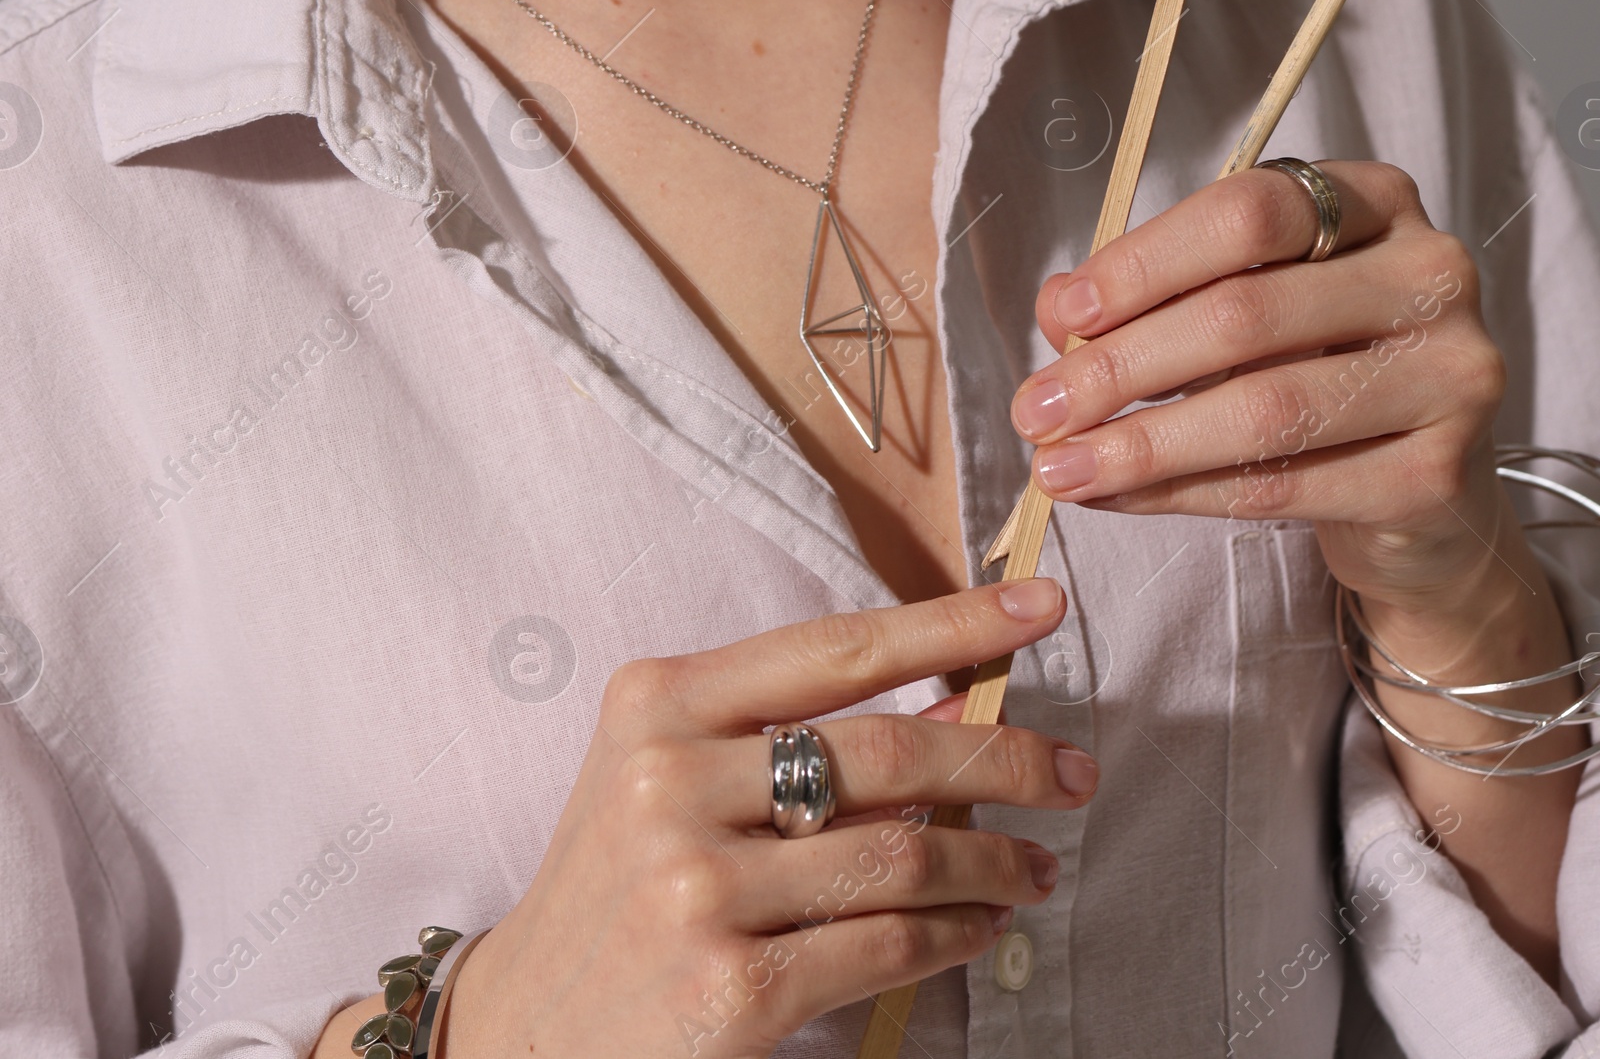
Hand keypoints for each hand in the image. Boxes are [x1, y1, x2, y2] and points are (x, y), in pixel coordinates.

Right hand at [432, 580, 1094, 1057]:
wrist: (524, 1027)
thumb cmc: (620, 884)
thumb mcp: (668, 773)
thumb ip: (786, 731)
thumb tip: (954, 702)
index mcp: (658, 703)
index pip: (835, 648)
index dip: (950, 623)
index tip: (1037, 607)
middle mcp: (670, 782)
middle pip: (886, 750)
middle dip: (1005, 757)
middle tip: (1073, 771)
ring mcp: (697, 889)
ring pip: (899, 855)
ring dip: (993, 861)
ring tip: (1035, 866)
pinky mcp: (729, 990)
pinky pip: (883, 947)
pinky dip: (953, 937)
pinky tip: (981, 929)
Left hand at [1010, 162, 1510, 611]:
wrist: (1427, 494)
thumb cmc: (1321, 369)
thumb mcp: (1246, 309)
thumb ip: (1159, 294)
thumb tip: (1056, 311)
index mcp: (1378, 202)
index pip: (1248, 212)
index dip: (1144, 263)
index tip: (1062, 315)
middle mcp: (1431, 275)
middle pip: (1247, 313)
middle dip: (1122, 366)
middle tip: (1036, 408)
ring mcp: (1451, 375)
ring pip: (1264, 408)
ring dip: (1142, 443)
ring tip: (1060, 467)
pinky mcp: (1438, 475)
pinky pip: (1285, 483)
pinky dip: (1184, 494)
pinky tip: (1120, 497)